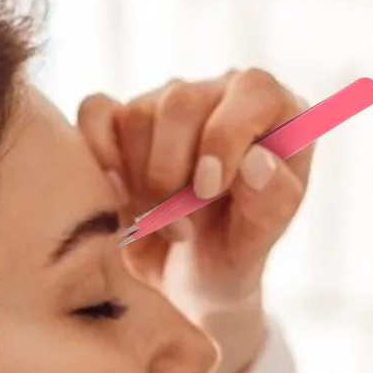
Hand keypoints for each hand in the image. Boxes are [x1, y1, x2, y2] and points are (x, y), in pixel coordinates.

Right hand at [75, 69, 310, 314]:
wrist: (184, 283)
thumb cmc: (232, 257)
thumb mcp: (258, 244)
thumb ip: (271, 204)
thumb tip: (257, 161)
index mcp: (276, 113)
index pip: (254, 89)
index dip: (226, 136)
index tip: (210, 191)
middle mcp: (221, 96)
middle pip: (182, 101)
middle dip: (172, 174)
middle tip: (184, 227)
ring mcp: (167, 102)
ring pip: (136, 115)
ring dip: (141, 184)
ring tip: (163, 223)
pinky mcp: (121, 118)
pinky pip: (96, 113)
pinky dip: (100, 158)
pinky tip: (119, 196)